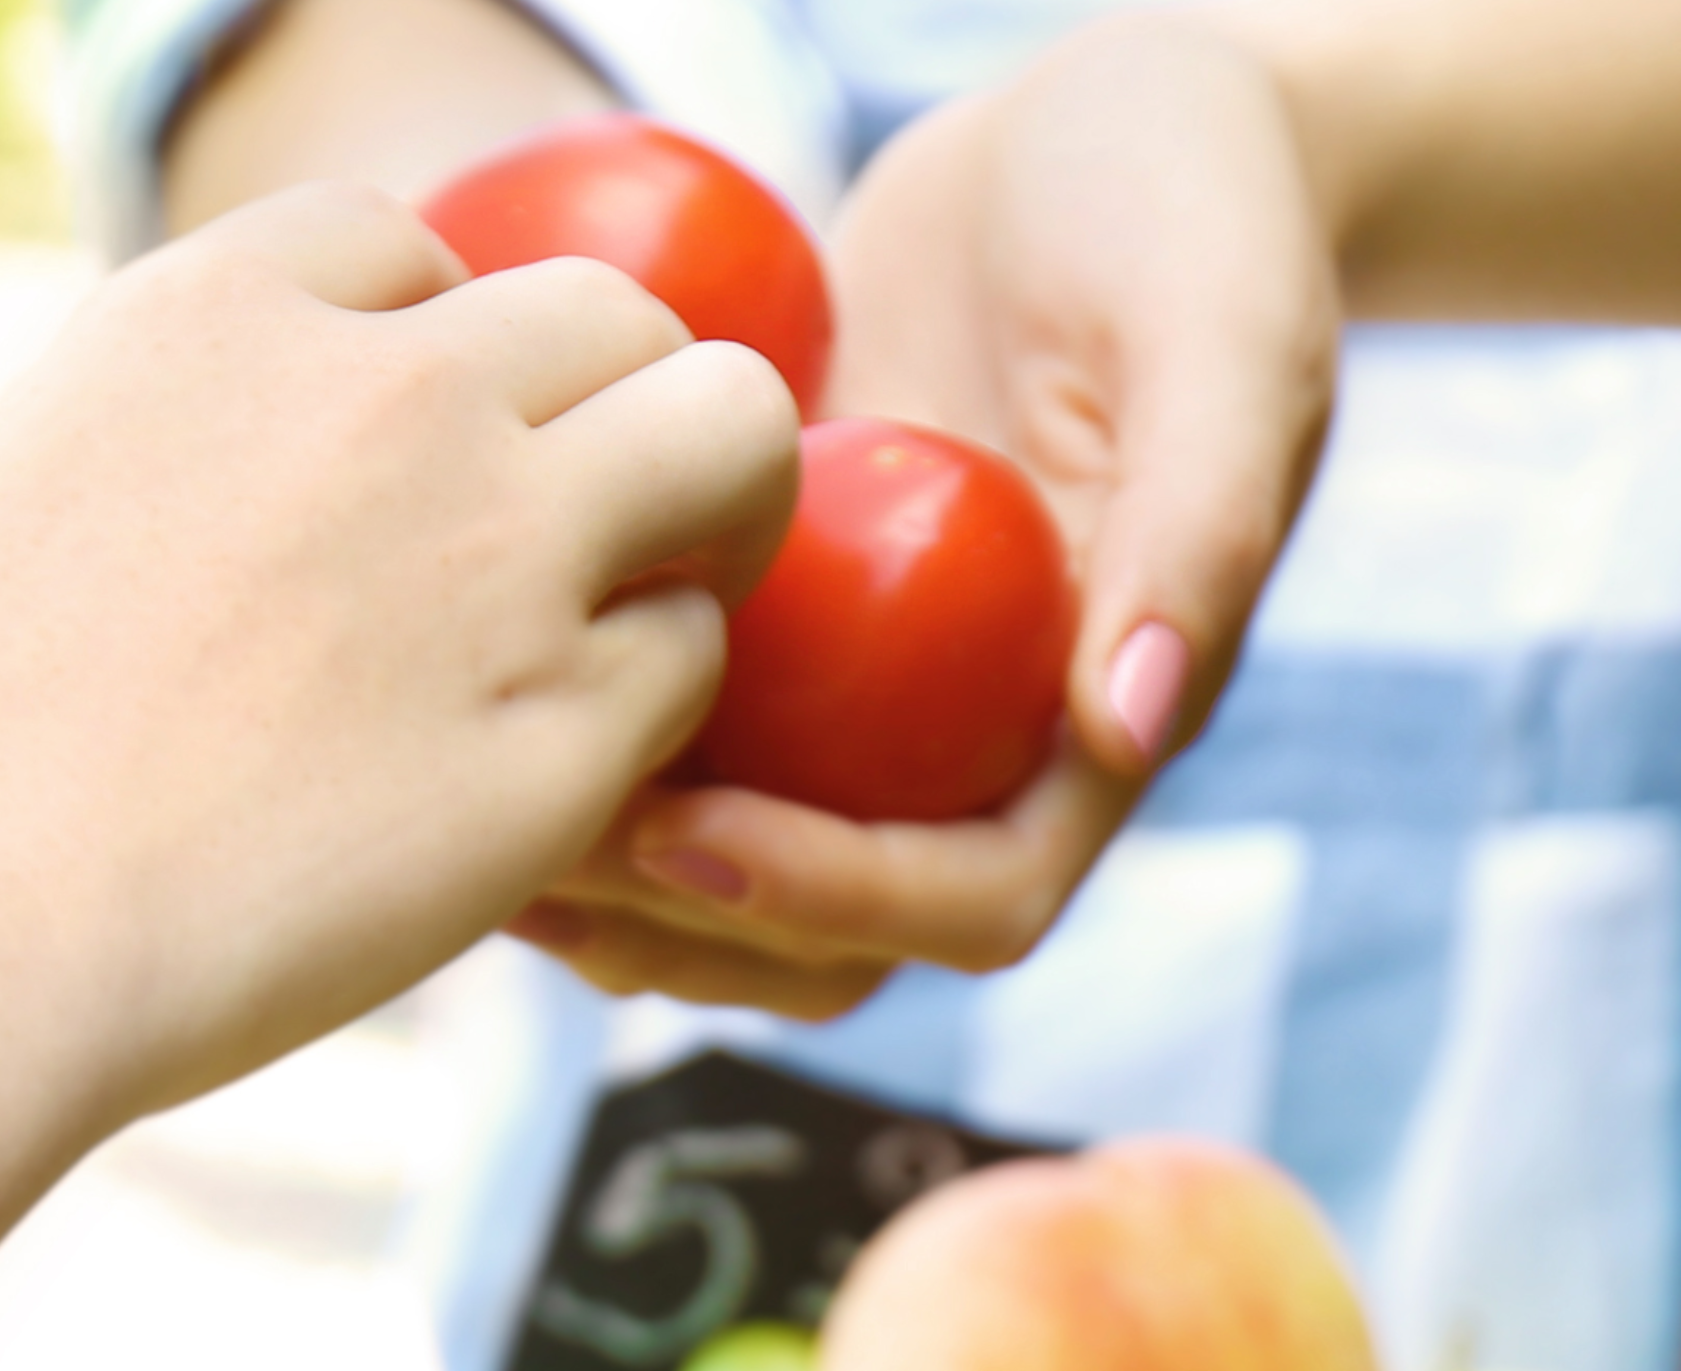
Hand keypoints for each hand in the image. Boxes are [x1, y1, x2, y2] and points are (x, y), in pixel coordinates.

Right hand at [0, 186, 797, 1120]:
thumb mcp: (1, 503)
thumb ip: (146, 456)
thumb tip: (181, 500)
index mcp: (227, 309)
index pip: (411, 248)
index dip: (436, 350)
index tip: (411, 449)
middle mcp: (391, 392)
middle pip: (614, 314)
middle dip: (617, 407)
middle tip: (593, 522)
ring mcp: (498, 552)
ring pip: (729, 436)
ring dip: (709, 517)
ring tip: (652, 610)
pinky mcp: (563, 725)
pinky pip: (689, 660)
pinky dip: (650, 710)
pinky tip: (565, 778)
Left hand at [513, 14, 1338, 1016]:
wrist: (1107, 125)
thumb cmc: (1187, 207)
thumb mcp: (1223, 334)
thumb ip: (1204, 520)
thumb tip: (1122, 725)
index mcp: (1097, 719)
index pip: (978, 903)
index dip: (834, 901)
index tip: (690, 834)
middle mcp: (976, 737)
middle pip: (831, 936)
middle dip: (685, 923)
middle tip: (537, 849)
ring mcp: (869, 692)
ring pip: (730, 867)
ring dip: (608, 882)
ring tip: (470, 822)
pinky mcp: (781, 618)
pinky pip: (670, 734)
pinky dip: (571, 739)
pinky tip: (458, 692)